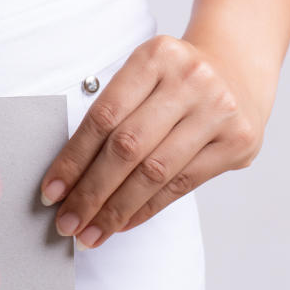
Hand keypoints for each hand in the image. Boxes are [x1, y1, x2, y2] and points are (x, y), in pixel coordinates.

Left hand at [38, 34, 267, 249]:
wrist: (238, 68)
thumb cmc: (176, 79)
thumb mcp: (145, 75)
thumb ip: (114, 114)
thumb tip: (69, 178)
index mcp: (156, 56)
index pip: (104, 117)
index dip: (73, 159)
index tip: (52, 192)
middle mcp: (191, 80)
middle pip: (127, 148)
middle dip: (91, 193)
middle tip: (67, 223)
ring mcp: (219, 110)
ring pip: (155, 173)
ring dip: (116, 210)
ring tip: (91, 233)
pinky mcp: (238, 141)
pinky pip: (182, 185)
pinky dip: (147, 208)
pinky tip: (124, 222)